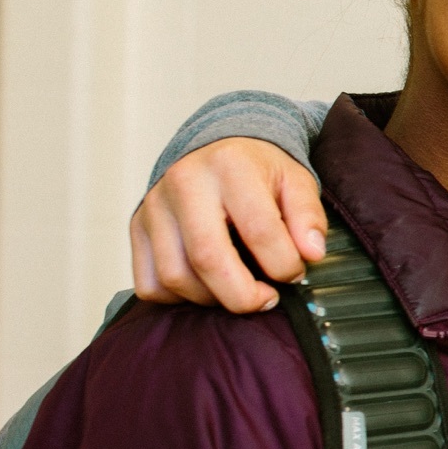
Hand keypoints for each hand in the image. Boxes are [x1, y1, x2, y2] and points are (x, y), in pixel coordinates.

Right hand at [130, 139, 327, 312]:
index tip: (295, 274)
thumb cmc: (258, 171)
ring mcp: (154, 206)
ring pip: (174, 277)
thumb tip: (311, 255)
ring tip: (239, 291)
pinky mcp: (136, 227)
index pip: (259, 230)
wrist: (216, 148)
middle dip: (243, 296)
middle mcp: (184, 183)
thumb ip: (308, 217)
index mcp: (230, 166)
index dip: (284, 265)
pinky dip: (179, 298)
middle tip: (267, 300)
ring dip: (213, 299)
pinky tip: (207, 286)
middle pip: (207, 259)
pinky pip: (151, 284)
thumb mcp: (296, 181)